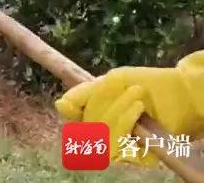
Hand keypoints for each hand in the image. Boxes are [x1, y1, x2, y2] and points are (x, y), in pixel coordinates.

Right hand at [55, 56, 203, 165]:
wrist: (178, 94)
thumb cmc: (146, 84)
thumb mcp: (112, 82)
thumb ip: (85, 94)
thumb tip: (59, 106)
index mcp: (98, 113)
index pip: (75, 120)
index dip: (71, 113)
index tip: (71, 104)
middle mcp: (107, 132)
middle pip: (86, 127)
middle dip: (100, 103)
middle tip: (117, 86)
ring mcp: (121, 145)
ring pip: (101, 136)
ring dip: (116, 112)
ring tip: (134, 96)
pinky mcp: (136, 155)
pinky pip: (119, 145)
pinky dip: (126, 122)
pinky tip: (137, 109)